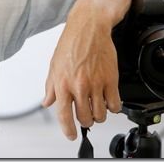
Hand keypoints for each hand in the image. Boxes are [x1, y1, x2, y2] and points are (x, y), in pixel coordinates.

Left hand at [41, 5, 121, 140]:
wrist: (89, 28)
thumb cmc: (71, 44)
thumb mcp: (54, 65)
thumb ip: (51, 87)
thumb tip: (48, 101)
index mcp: (62, 83)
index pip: (64, 115)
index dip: (68, 129)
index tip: (71, 135)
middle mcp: (78, 86)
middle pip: (85, 118)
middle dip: (85, 121)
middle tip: (85, 115)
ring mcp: (96, 84)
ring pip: (100, 115)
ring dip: (99, 115)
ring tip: (96, 107)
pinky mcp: (111, 80)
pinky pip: (115, 105)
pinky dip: (113, 107)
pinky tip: (108, 101)